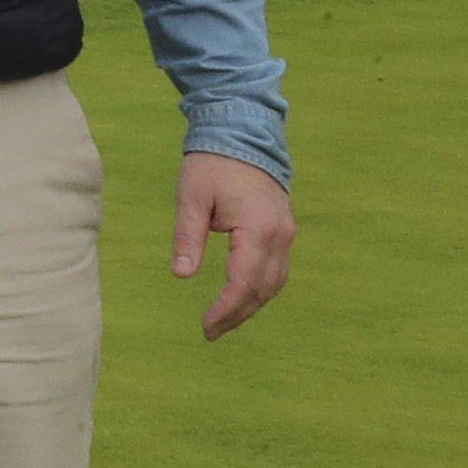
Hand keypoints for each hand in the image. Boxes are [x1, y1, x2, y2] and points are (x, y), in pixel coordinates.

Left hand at [175, 152, 295, 338]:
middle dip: (237, 314)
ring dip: (251, 305)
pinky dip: (260, 288)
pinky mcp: (284, 229)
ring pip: (274, 282)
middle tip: (210, 333)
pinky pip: (277, 269)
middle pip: (262, 289)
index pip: (243, 283)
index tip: (205, 326)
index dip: (225, 309)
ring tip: (223, 322)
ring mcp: (286, 233)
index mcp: (257, 230)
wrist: (242, 134)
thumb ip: (188, 238)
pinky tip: (241, 298)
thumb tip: (181, 276)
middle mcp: (279, 235)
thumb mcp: (192, 198)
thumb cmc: (212, 164)